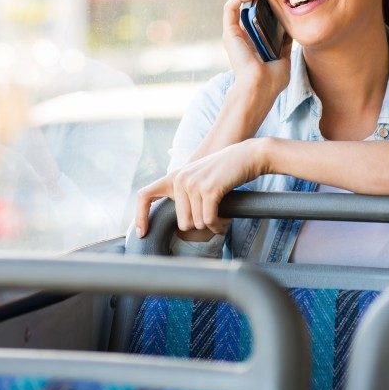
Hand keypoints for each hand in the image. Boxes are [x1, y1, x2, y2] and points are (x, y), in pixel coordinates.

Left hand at [135, 139, 266, 236]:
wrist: (248, 156)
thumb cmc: (227, 171)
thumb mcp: (200, 178)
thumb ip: (186, 192)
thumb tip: (182, 222)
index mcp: (175, 177)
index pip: (144, 196)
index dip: (140, 216)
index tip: (142, 234)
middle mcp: (180, 179)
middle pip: (183, 222)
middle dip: (200, 225)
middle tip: (214, 219)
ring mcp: (193, 184)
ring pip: (197, 223)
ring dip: (212, 225)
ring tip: (222, 217)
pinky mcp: (208, 190)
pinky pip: (209, 220)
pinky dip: (218, 225)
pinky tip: (225, 221)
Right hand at [223, 0, 291, 93]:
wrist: (261, 89)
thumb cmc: (272, 80)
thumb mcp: (283, 56)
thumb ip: (284, 42)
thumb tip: (291, 29)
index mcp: (252, 39)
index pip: (254, 11)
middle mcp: (241, 34)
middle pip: (242, 3)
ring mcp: (234, 33)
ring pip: (234, 1)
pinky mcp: (229, 32)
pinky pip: (230, 7)